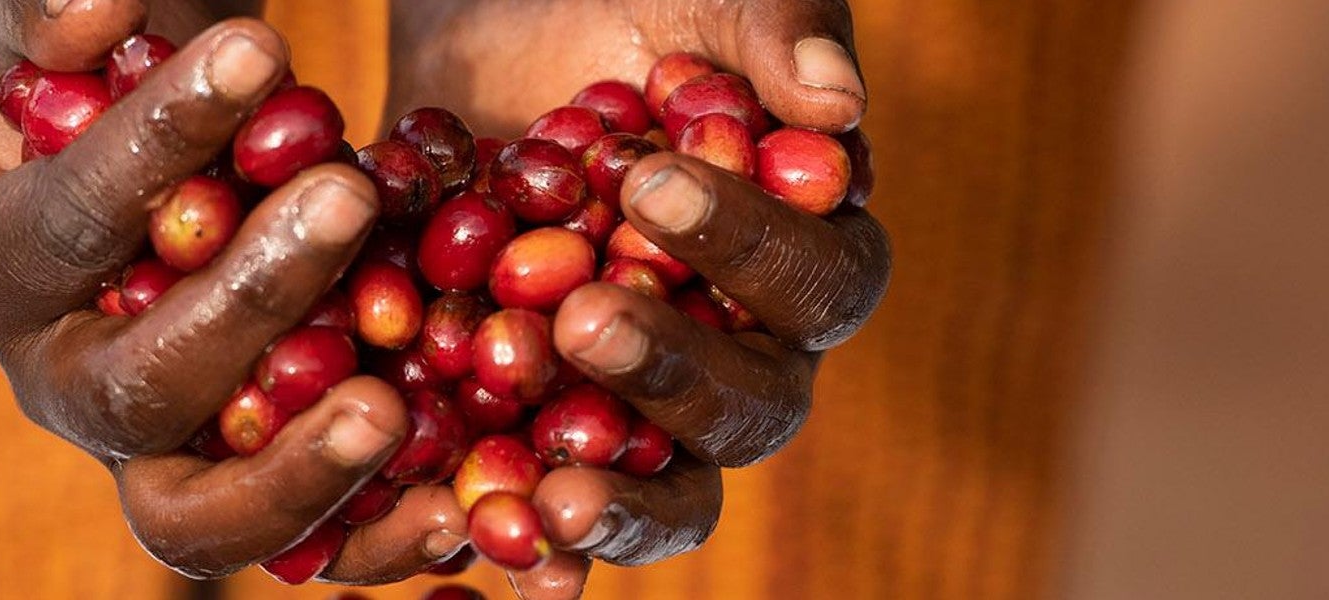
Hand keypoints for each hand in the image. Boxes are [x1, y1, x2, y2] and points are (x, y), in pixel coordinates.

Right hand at [0, 1, 468, 581]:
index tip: (259, 52)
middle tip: (345, 196)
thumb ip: (61, 4)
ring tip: (386, 408)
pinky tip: (447, 509)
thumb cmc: (141, 51)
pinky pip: (298, 547)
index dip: (155, 143)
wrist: (204, 137)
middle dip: (244, 297)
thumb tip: (90, 12)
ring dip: (295, 468)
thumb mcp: (98, 7)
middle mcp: (56, 381)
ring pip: (197, 515)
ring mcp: (151, 451)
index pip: (64, 222)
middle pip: (134, 386)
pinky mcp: (246, 486)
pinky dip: (369, 538)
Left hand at [385, 2, 888, 597]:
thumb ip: (775, 30)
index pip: (816, 277)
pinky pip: (554, 501)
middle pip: (751, 404)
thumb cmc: (623, 6)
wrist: (492, 36)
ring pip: (669, 485)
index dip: (747, 245)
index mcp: (803, 249)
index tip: (651, 185)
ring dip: (617, 497)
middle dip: (673, 370)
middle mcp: (741, 344)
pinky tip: (495, 547)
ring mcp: (642, 401)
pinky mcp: (545, 423)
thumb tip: (835, 102)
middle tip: (584, 321)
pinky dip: (532, 539)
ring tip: (550, 495)